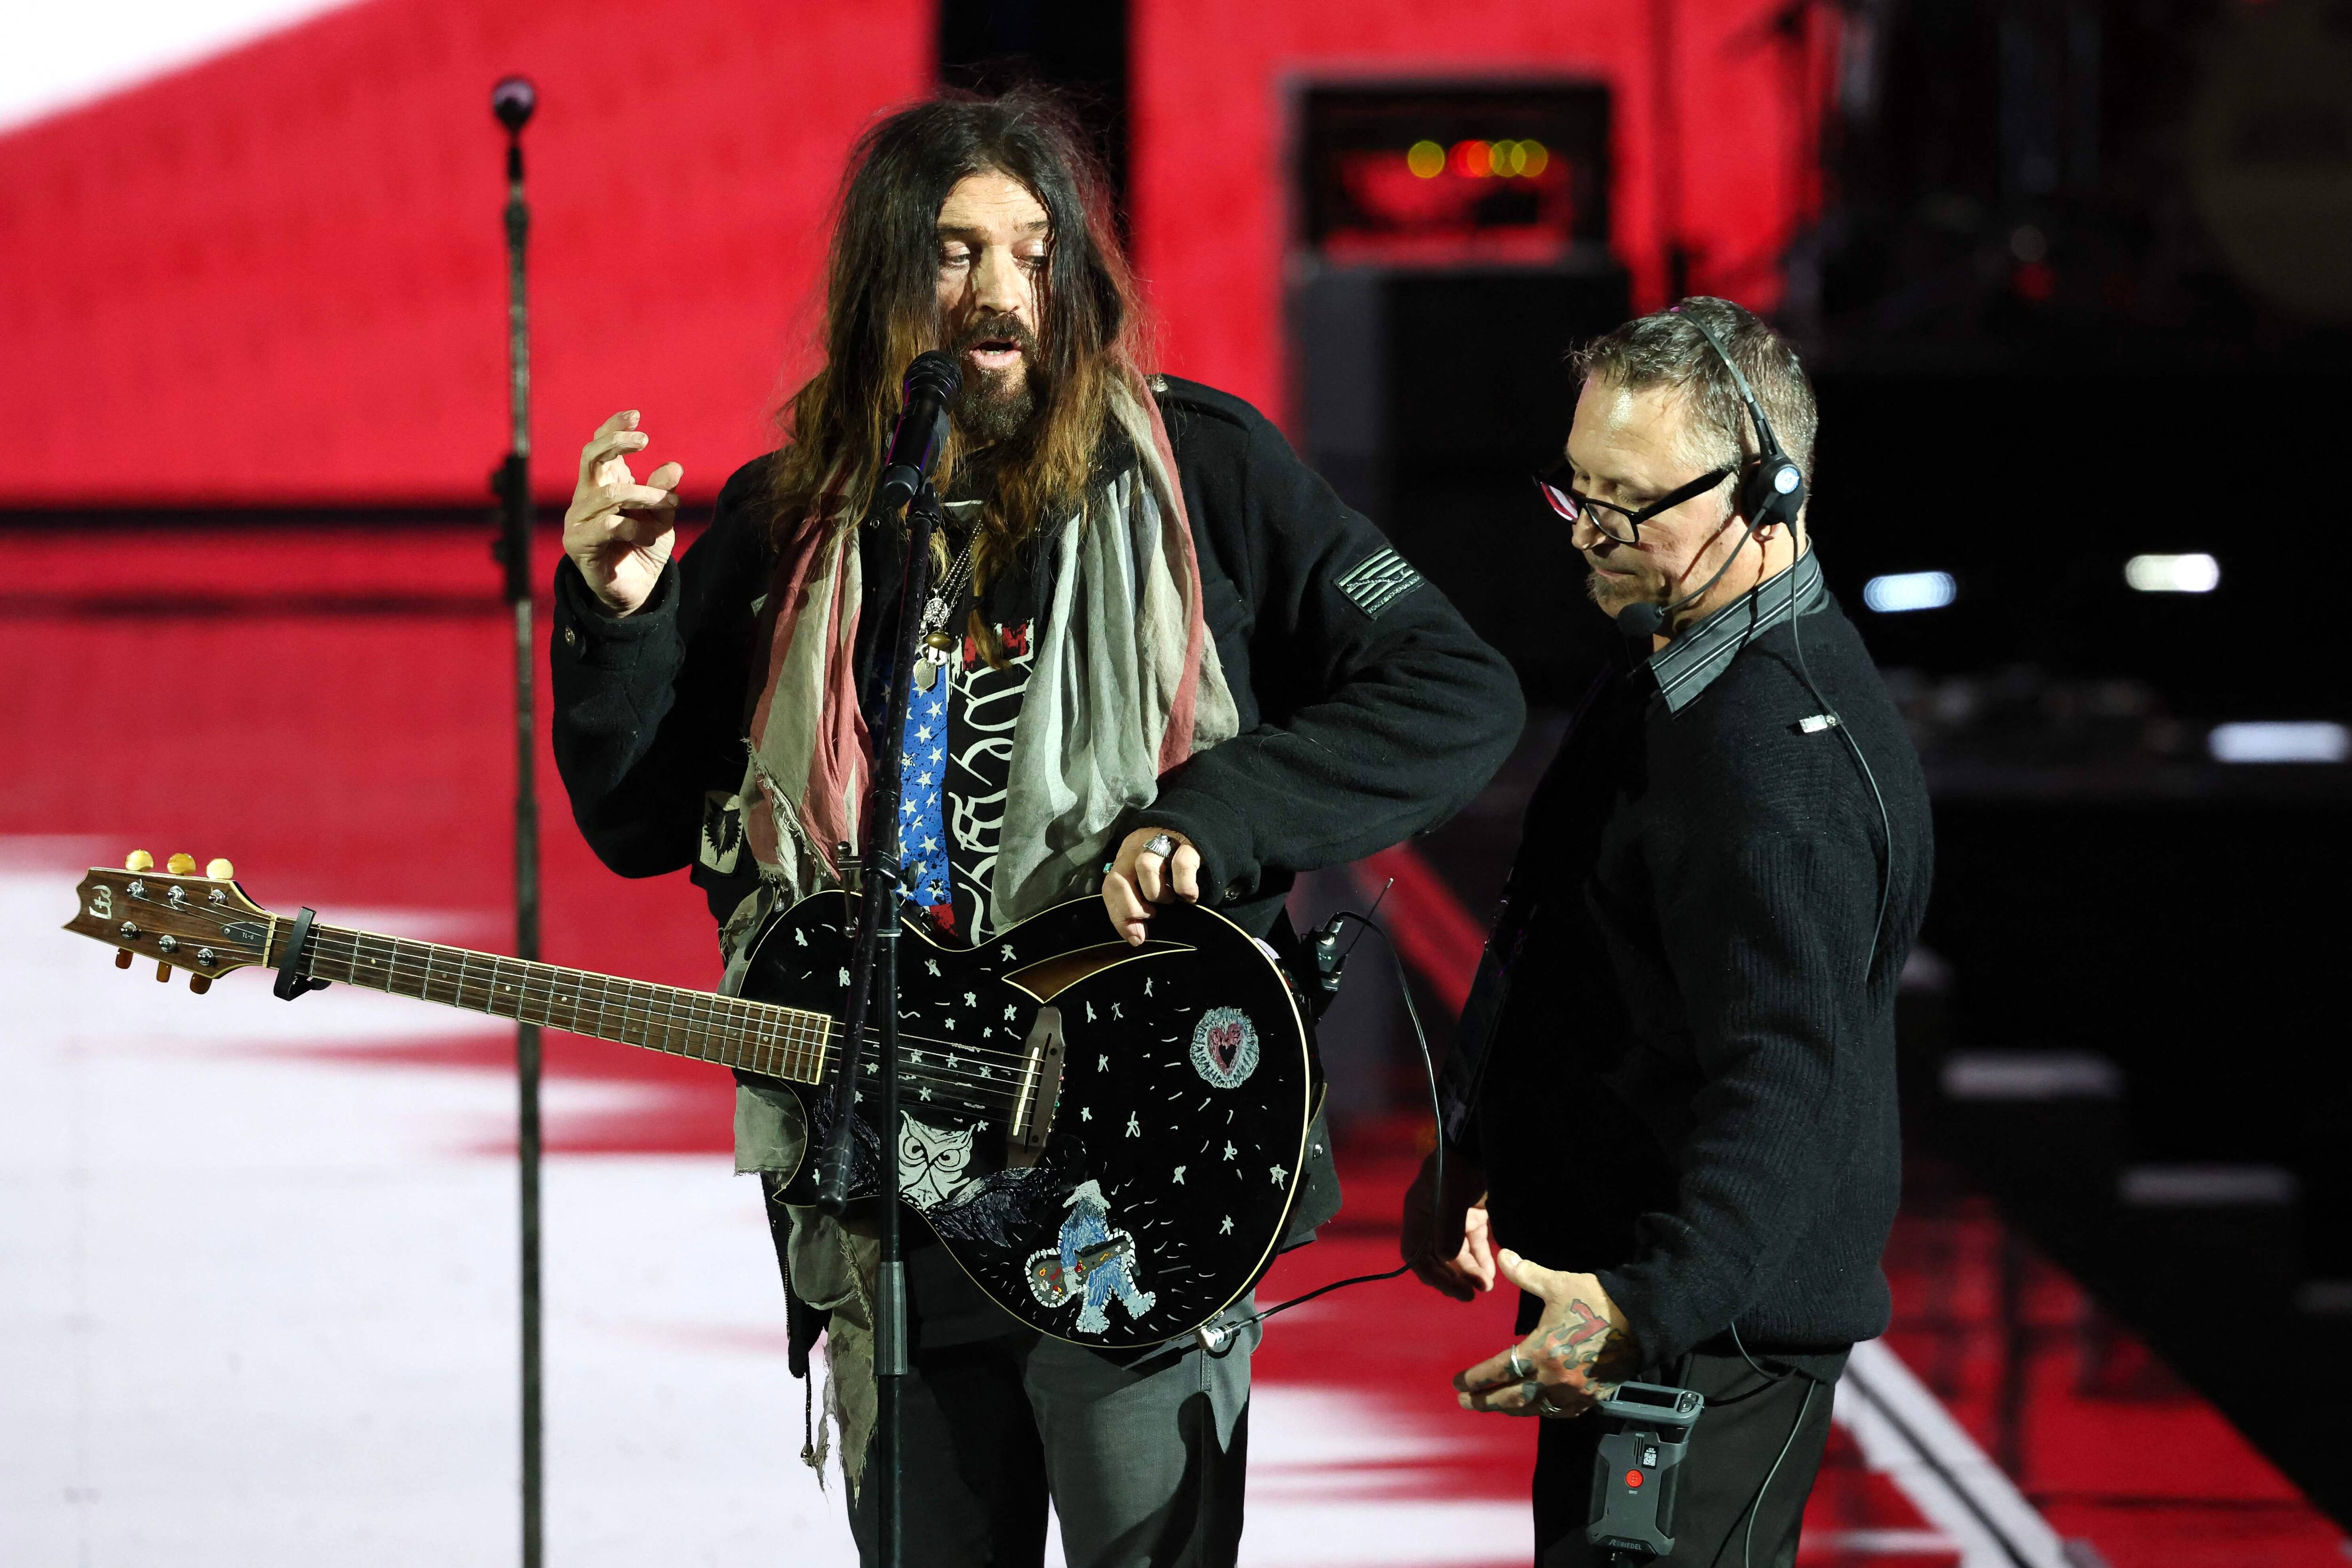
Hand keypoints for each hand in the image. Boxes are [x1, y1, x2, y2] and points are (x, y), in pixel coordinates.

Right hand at [563, 410, 682, 614]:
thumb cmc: (644, 548)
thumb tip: (674, 467)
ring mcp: (578, 520)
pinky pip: (607, 524)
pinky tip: (648, 536)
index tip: (635, 415)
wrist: (635, 592)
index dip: (612, 428)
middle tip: (645, 441)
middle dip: (616, 443)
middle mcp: (586, 497)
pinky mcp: (579, 544)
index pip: (599, 446)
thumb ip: (663, 493)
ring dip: (643, 496)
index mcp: (603, 484)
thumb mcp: (662, 517)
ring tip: (663, 506)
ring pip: (609, 493)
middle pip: (590, 456)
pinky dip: (635, 527)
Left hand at [1101, 827, 1200, 946]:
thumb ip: (1138, 904)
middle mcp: (1139, 847)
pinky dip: (1185, 887)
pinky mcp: (1188, 843)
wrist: (1204, 833)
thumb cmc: (1174, 868)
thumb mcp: (1150, 882)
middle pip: (1118, 877)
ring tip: (1171, 900)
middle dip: (1132, 907)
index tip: (1135, 936)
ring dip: (1158, 893)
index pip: (1109, 887)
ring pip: (1145, 866)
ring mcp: (1162, 842)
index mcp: (1126, 857)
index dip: (1119, 916)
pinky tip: (1190, 897)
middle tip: (1150, 915)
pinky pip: (1181, 864)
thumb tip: (1136, 937)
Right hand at [1400, 1147, 1494, 1300]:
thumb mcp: (1454, 1194)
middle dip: (1455, 1277)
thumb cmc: (1462, 1164)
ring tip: (1486, 1286)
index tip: (1453, 1289)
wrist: (1483, 1141)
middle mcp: (1433, 1218)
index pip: (1416, 1254)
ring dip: (1469, 1272)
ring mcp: (1453, 1216)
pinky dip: (1481, 1259)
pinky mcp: (1473, 1214)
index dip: (1432, 1275)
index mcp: (1419, 1213)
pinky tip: (1490, 1273)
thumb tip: (1445, 1258)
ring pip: (1457, 1254)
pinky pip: (1474, 1243)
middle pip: (1438, 1258)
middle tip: (1473, 1294)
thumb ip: (1449, 1226)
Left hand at [1452, 1252, 1638, 1419]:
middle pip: (1511, 1397)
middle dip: (1485, 1401)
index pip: (1499, 1370)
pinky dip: (1542, 1411)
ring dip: (1510, 1408)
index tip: (1458, 1382)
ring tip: (1493, 1405)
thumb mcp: (1558, 1284)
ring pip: (1534, 1408)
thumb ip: (1526, 1274)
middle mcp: (1554, 1378)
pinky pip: (1560, 1412)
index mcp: (1541, 1351)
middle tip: (1465, 1402)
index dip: (1476, 1378)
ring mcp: (1573, 1392)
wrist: (1641, 1319)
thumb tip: (1503, 1254)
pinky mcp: (1590, 1397)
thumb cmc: (1596, 1300)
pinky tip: (1534, 1408)